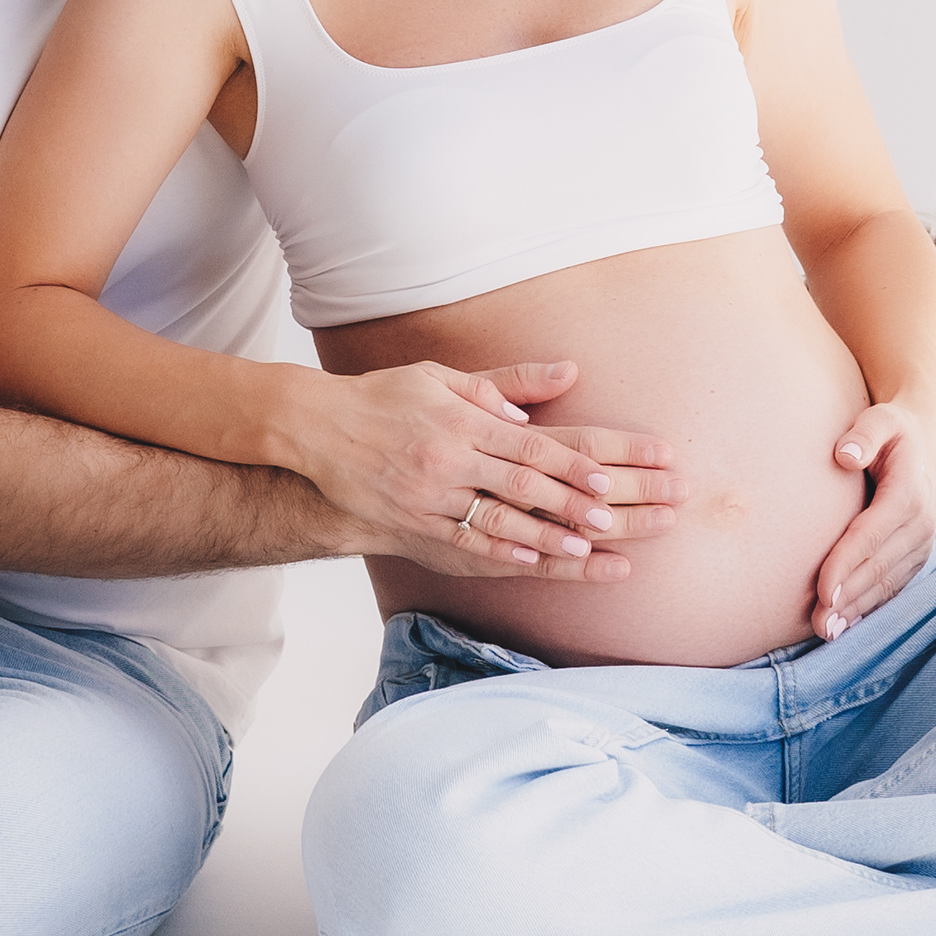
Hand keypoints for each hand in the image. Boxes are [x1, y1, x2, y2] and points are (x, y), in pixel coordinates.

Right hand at [296, 359, 686, 577]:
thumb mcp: (441, 377)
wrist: (317, 430)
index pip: (530, 445)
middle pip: (526, 485)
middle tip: (619, 516)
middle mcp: (450, 459)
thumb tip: (564, 375)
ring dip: (547, 535)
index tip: (610, 478)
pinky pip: (464, 542)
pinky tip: (534, 560)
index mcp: (463, 421)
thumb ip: (503, 383)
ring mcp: (431, 495)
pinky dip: (502, 552)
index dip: (572, 464)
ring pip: (498, 520)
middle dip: (577, 503)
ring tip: (587, 548)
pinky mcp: (414, 523)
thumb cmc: (386, 398)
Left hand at [808, 391, 935, 639]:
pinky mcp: (915, 556)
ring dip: (858, 609)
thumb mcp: (881, 419)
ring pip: (887, 583)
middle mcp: (919, 525)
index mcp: (908, 493)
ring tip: (827, 630)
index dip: (847, 564)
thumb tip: (844, 454)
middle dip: (848, 597)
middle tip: (819, 622)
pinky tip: (846, 623)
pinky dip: (870, 606)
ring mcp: (920, 544)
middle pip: (878, 567)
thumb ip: (863, 434)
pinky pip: (893, 586)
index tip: (822, 590)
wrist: (926, 443)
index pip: (872, 535)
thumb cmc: (893, 431)